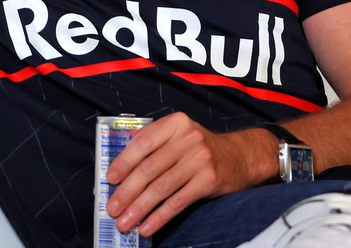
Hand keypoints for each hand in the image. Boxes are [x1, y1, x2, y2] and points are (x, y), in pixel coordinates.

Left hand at [104, 114, 269, 236]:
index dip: (124, 162)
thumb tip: (119, 172)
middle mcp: (187, 139)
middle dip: (127, 192)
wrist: (240, 157)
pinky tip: (147, 226)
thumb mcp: (178, 136)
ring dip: (139, 208)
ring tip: (124, 221)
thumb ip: (153, 146)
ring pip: (161, 188)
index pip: (142, 142)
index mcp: (174, 124)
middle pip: (149, 168)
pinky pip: (177, 202)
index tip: (110, 179)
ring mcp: (200, 160)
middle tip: (112, 208)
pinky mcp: (209, 181)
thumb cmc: (199, 148)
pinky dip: (159, 217)